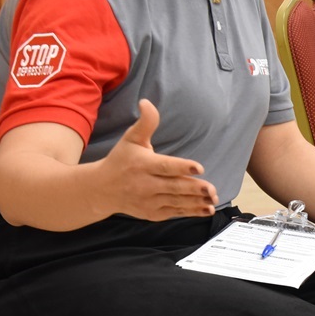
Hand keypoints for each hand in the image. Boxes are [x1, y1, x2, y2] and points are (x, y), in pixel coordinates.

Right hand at [98, 99, 217, 220]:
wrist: (101, 190)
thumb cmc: (120, 160)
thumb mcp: (131, 139)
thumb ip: (145, 123)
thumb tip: (147, 102)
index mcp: (142, 165)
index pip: (165, 167)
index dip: (182, 167)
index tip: (199, 168)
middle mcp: (145, 185)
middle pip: (173, 186)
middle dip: (194, 189)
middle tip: (212, 189)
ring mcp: (148, 201)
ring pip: (176, 202)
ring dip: (196, 202)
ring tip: (213, 199)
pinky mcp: (151, 213)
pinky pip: (173, 212)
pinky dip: (190, 212)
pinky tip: (206, 209)